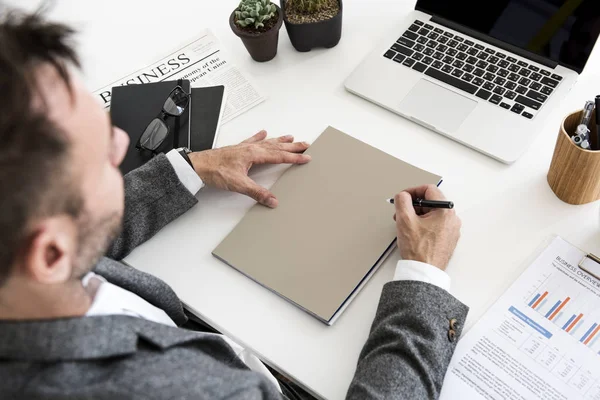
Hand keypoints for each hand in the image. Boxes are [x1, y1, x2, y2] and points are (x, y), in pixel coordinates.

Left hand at [188, 130, 310, 207]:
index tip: (306, 158)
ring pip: (267, 142)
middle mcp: (251, 148)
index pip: (279, 157)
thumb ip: (257, 193)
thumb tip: (272, 200)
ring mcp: (244, 147)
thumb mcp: (238, 184)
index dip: (294, 158)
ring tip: (291, 138)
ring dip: (280, 141)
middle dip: (292, 147)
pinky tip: (263, 132)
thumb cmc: (215, 171)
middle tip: (306, 145)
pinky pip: (253, 140)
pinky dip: (259, 136)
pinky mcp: (237, 149)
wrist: (198, 165)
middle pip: (276, 147)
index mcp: (254, 154)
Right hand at [393, 185, 460, 270]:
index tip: (403, 197)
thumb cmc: (418, 250)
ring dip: (417, 215)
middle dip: (413, 205)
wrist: (424, 272)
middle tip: (400, 213)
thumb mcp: (405, 220)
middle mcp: (452, 219)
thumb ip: (402, 201)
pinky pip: (435, 225)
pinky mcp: (448, 239)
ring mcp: (451, 230)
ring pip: (432, 214)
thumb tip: (403, 195)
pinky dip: (423, 224)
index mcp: (445, 211)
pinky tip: (413, 233)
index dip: (413, 191)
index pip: (429, 189)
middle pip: (430, 202)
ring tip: (405, 225)